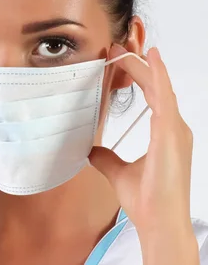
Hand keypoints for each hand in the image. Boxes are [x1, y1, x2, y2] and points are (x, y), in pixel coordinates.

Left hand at [89, 45, 198, 264]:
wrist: (158, 221)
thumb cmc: (146, 200)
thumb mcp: (117, 172)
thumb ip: (106, 158)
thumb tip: (91, 150)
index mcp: (165, 133)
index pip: (151, 94)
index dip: (137, 75)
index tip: (118, 59)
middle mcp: (174, 127)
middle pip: (156, 85)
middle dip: (138, 64)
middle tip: (118, 45)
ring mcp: (175, 129)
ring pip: (159, 86)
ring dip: (142, 64)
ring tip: (126, 46)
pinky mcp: (172, 133)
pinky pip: (164, 96)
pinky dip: (157, 75)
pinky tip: (149, 57)